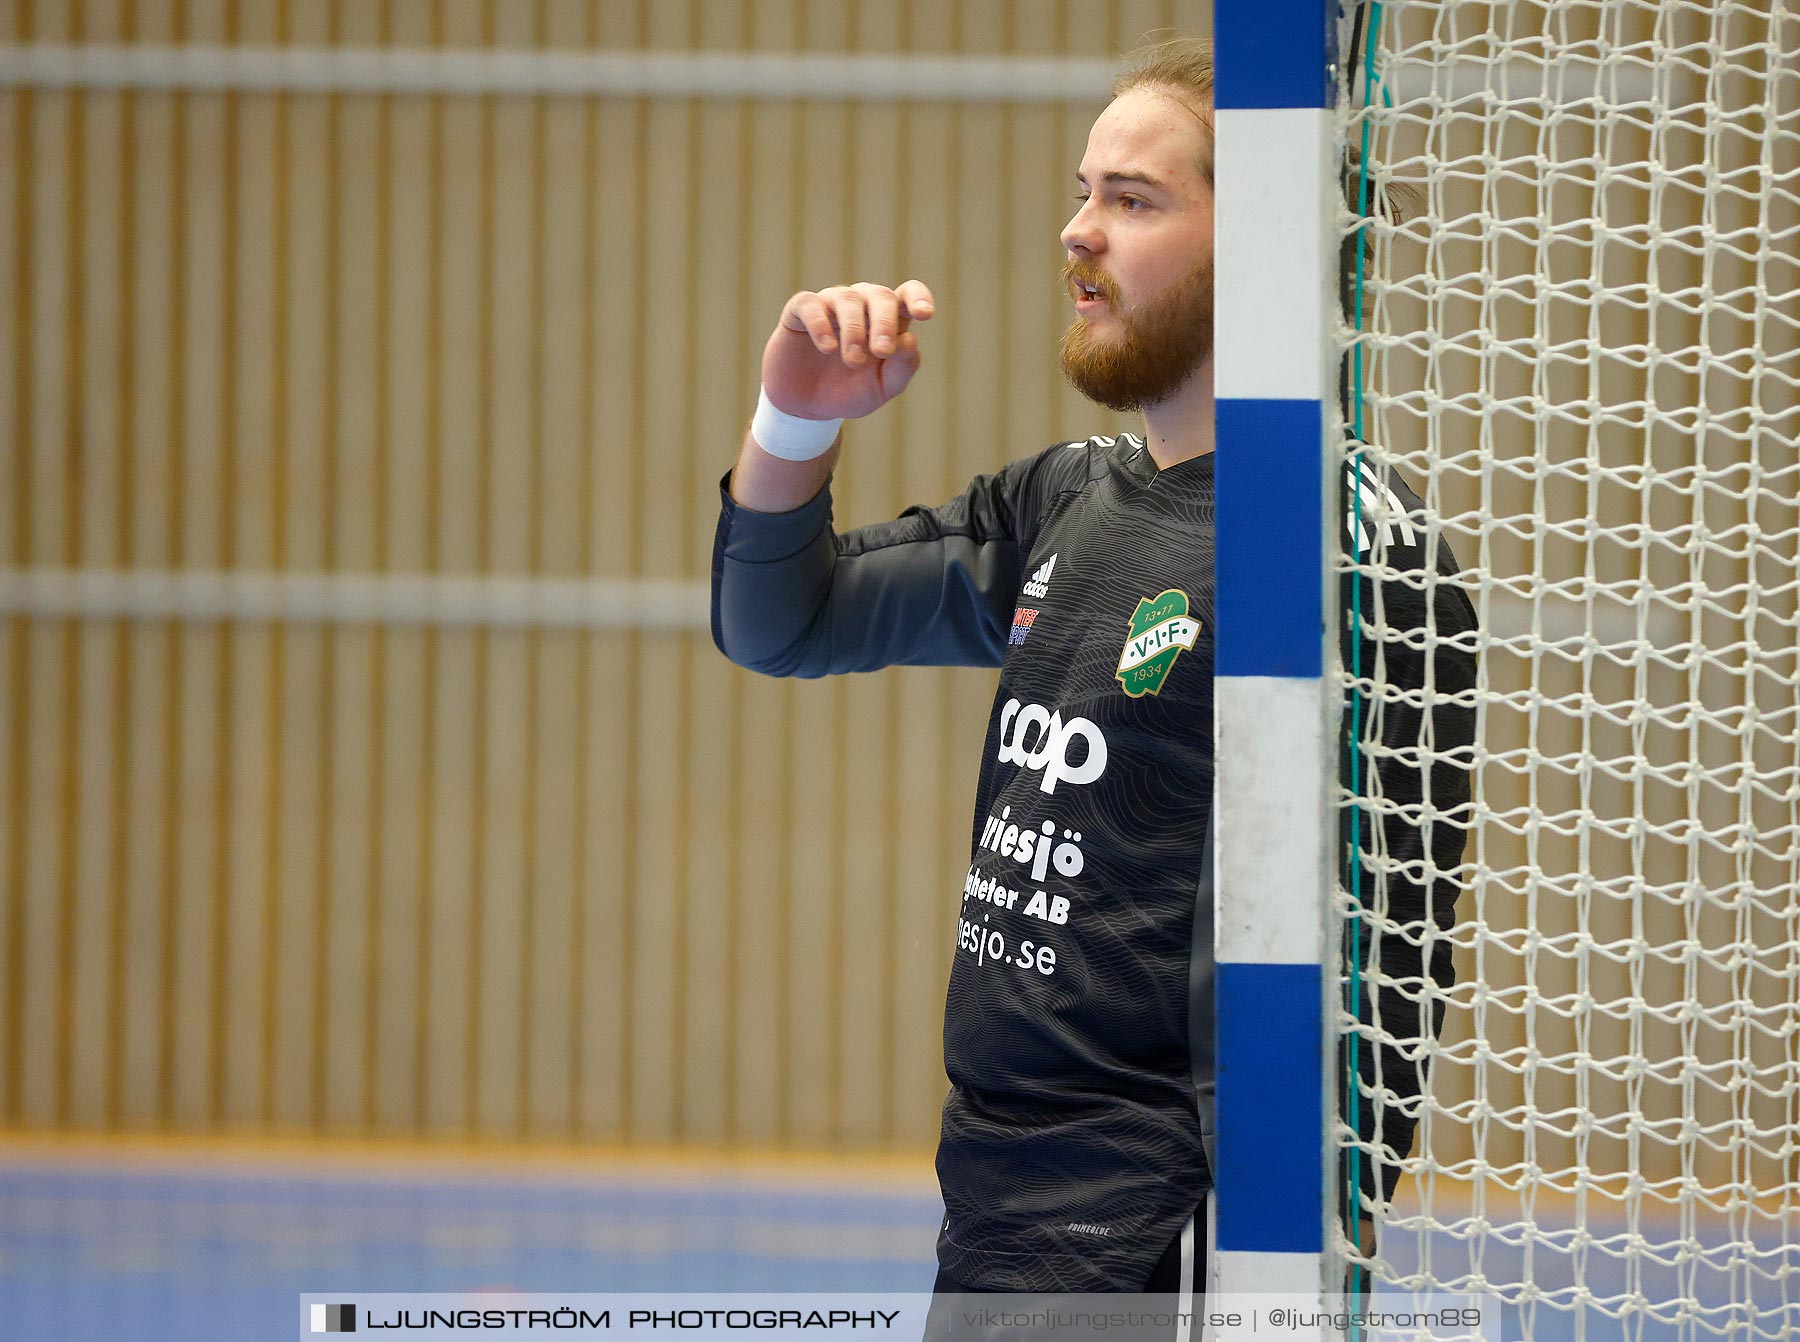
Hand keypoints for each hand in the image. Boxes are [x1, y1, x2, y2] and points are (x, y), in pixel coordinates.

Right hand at [761, 280, 934, 421]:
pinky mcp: (799, 311)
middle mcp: (861, 306)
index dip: (918, 298)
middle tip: (882, 351)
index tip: (924, 314)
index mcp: (887, 320)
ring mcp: (830, 305)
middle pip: (880, 296)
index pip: (907, 294)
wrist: (807, 407)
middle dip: (884, 322)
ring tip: (853, 361)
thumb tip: (909, 339)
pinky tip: (828, 347)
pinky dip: (820, 323)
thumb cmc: (849, 392)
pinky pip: (811, 304)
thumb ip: (901, 368)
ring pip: (847, 298)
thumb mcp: (882, 389)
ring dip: (854, 330)